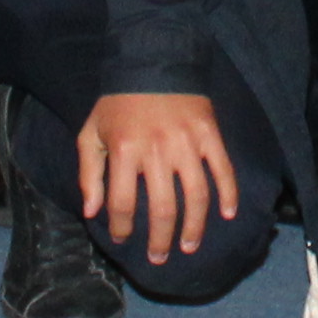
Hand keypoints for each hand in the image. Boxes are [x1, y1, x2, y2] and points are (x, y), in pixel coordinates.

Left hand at [77, 91, 238, 265]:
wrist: (152, 60)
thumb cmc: (117, 102)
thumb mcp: (91, 133)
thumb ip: (88, 174)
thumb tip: (92, 213)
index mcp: (124, 150)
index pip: (122, 204)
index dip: (121, 228)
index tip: (123, 239)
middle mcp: (157, 150)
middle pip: (162, 209)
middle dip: (160, 240)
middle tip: (159, 257)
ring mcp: (187, 143)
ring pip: (196, 196)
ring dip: (194, 227)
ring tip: (188, 246)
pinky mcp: (209, 134)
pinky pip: (223, 170)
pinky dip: (228, 194)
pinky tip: (227, 215)